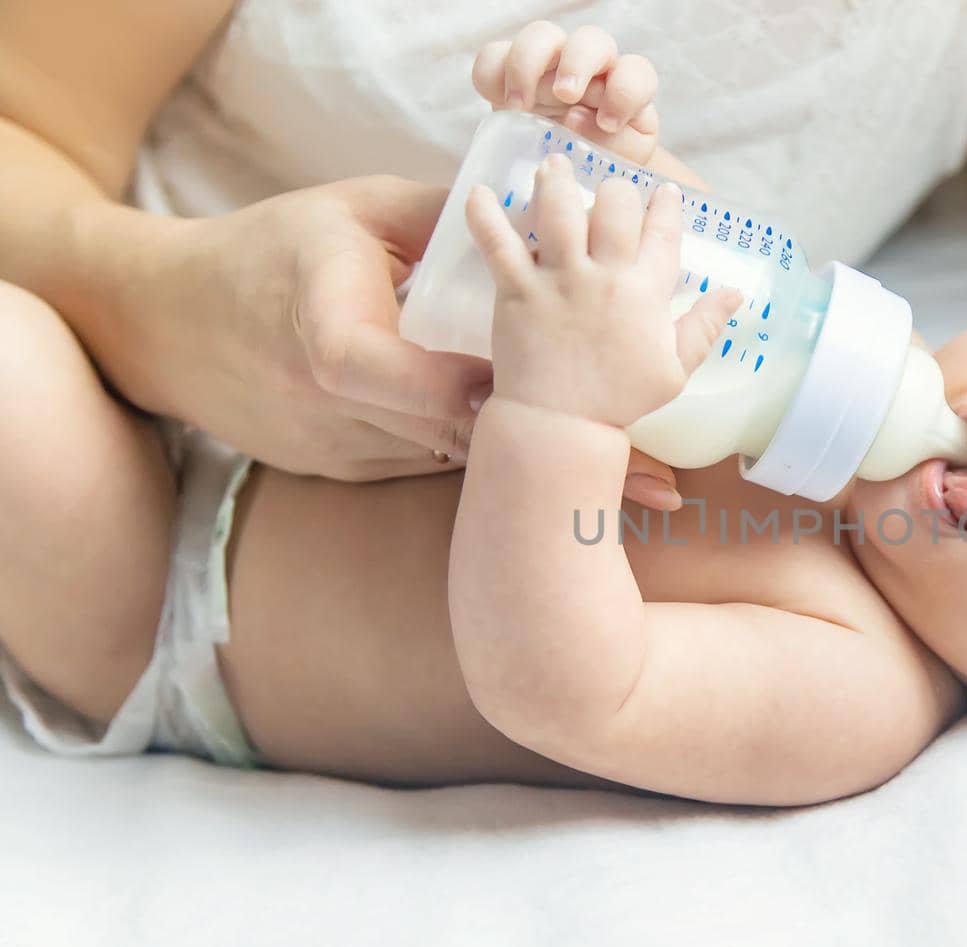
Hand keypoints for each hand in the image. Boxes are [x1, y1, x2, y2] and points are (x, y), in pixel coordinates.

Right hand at [108, 175, 491, 480]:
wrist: (172, 322)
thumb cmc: (273, 250)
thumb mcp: (353, 208)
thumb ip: (440, 215)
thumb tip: (528, 224)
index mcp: (317, 319)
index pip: (372, 367)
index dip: (447, 380)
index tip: (505, 367)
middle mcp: (315, 395)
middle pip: (428, 425)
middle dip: (499, 409)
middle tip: (545, 378)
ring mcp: (326, 443)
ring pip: (435, 454)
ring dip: (483, 428)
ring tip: (522, 392)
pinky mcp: (336, 470)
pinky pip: (417, 463)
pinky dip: (452, 439)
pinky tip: (473, 407)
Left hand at [462, 152, 740, 427]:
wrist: (562, 424)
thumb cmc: (619, 399)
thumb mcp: (676, 369)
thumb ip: (705, 326)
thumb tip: (734, 293)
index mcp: (645, 293)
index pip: (663, 233)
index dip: (666, 206)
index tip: (664, 193)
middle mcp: (605, 276)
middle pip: (615, 206)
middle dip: (616, 191)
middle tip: (607, 192)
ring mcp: (559, 280)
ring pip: (559, 209)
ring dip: (556, 180)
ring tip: (553, 165)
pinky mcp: (517, 290)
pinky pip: (497, 243)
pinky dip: (484, 215)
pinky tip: (479, 192)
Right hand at [472, 22, 660, 165]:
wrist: (571, 173)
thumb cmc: (602, 163)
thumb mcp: (618, 162)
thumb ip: (612, 144)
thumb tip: (575, 118)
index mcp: (626, 87)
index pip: (636, 73)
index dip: (624, 92)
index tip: (609, 123)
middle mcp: (592, 67)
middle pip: (590, 40)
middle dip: (577, 63)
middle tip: (565, 95)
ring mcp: (551, 64)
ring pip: (540, 36)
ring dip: (527, 65)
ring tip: (521, 107)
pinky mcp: (512, 73)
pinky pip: (494, 56)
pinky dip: (492, 76)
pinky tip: (502, 107)